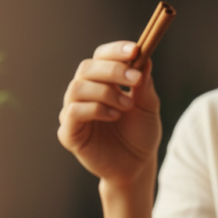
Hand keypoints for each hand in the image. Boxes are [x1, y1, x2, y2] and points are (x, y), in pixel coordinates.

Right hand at [57, 41, 161, 185]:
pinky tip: (114, 116)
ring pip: (77, 87)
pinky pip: (73, 112)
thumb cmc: (140, 135)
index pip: (101, 57)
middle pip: (87, 68)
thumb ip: (144, 83)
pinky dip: (95, 109)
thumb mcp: (148, 106)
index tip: (135, 50)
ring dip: (105, 91)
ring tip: (127, 105)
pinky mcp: (69, 133)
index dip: (115, 51)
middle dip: (112, 70)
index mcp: (102, 82)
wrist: (137, 167)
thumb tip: (144, 57)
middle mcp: (84, 94)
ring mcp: (73, 112)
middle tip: (135, 79)